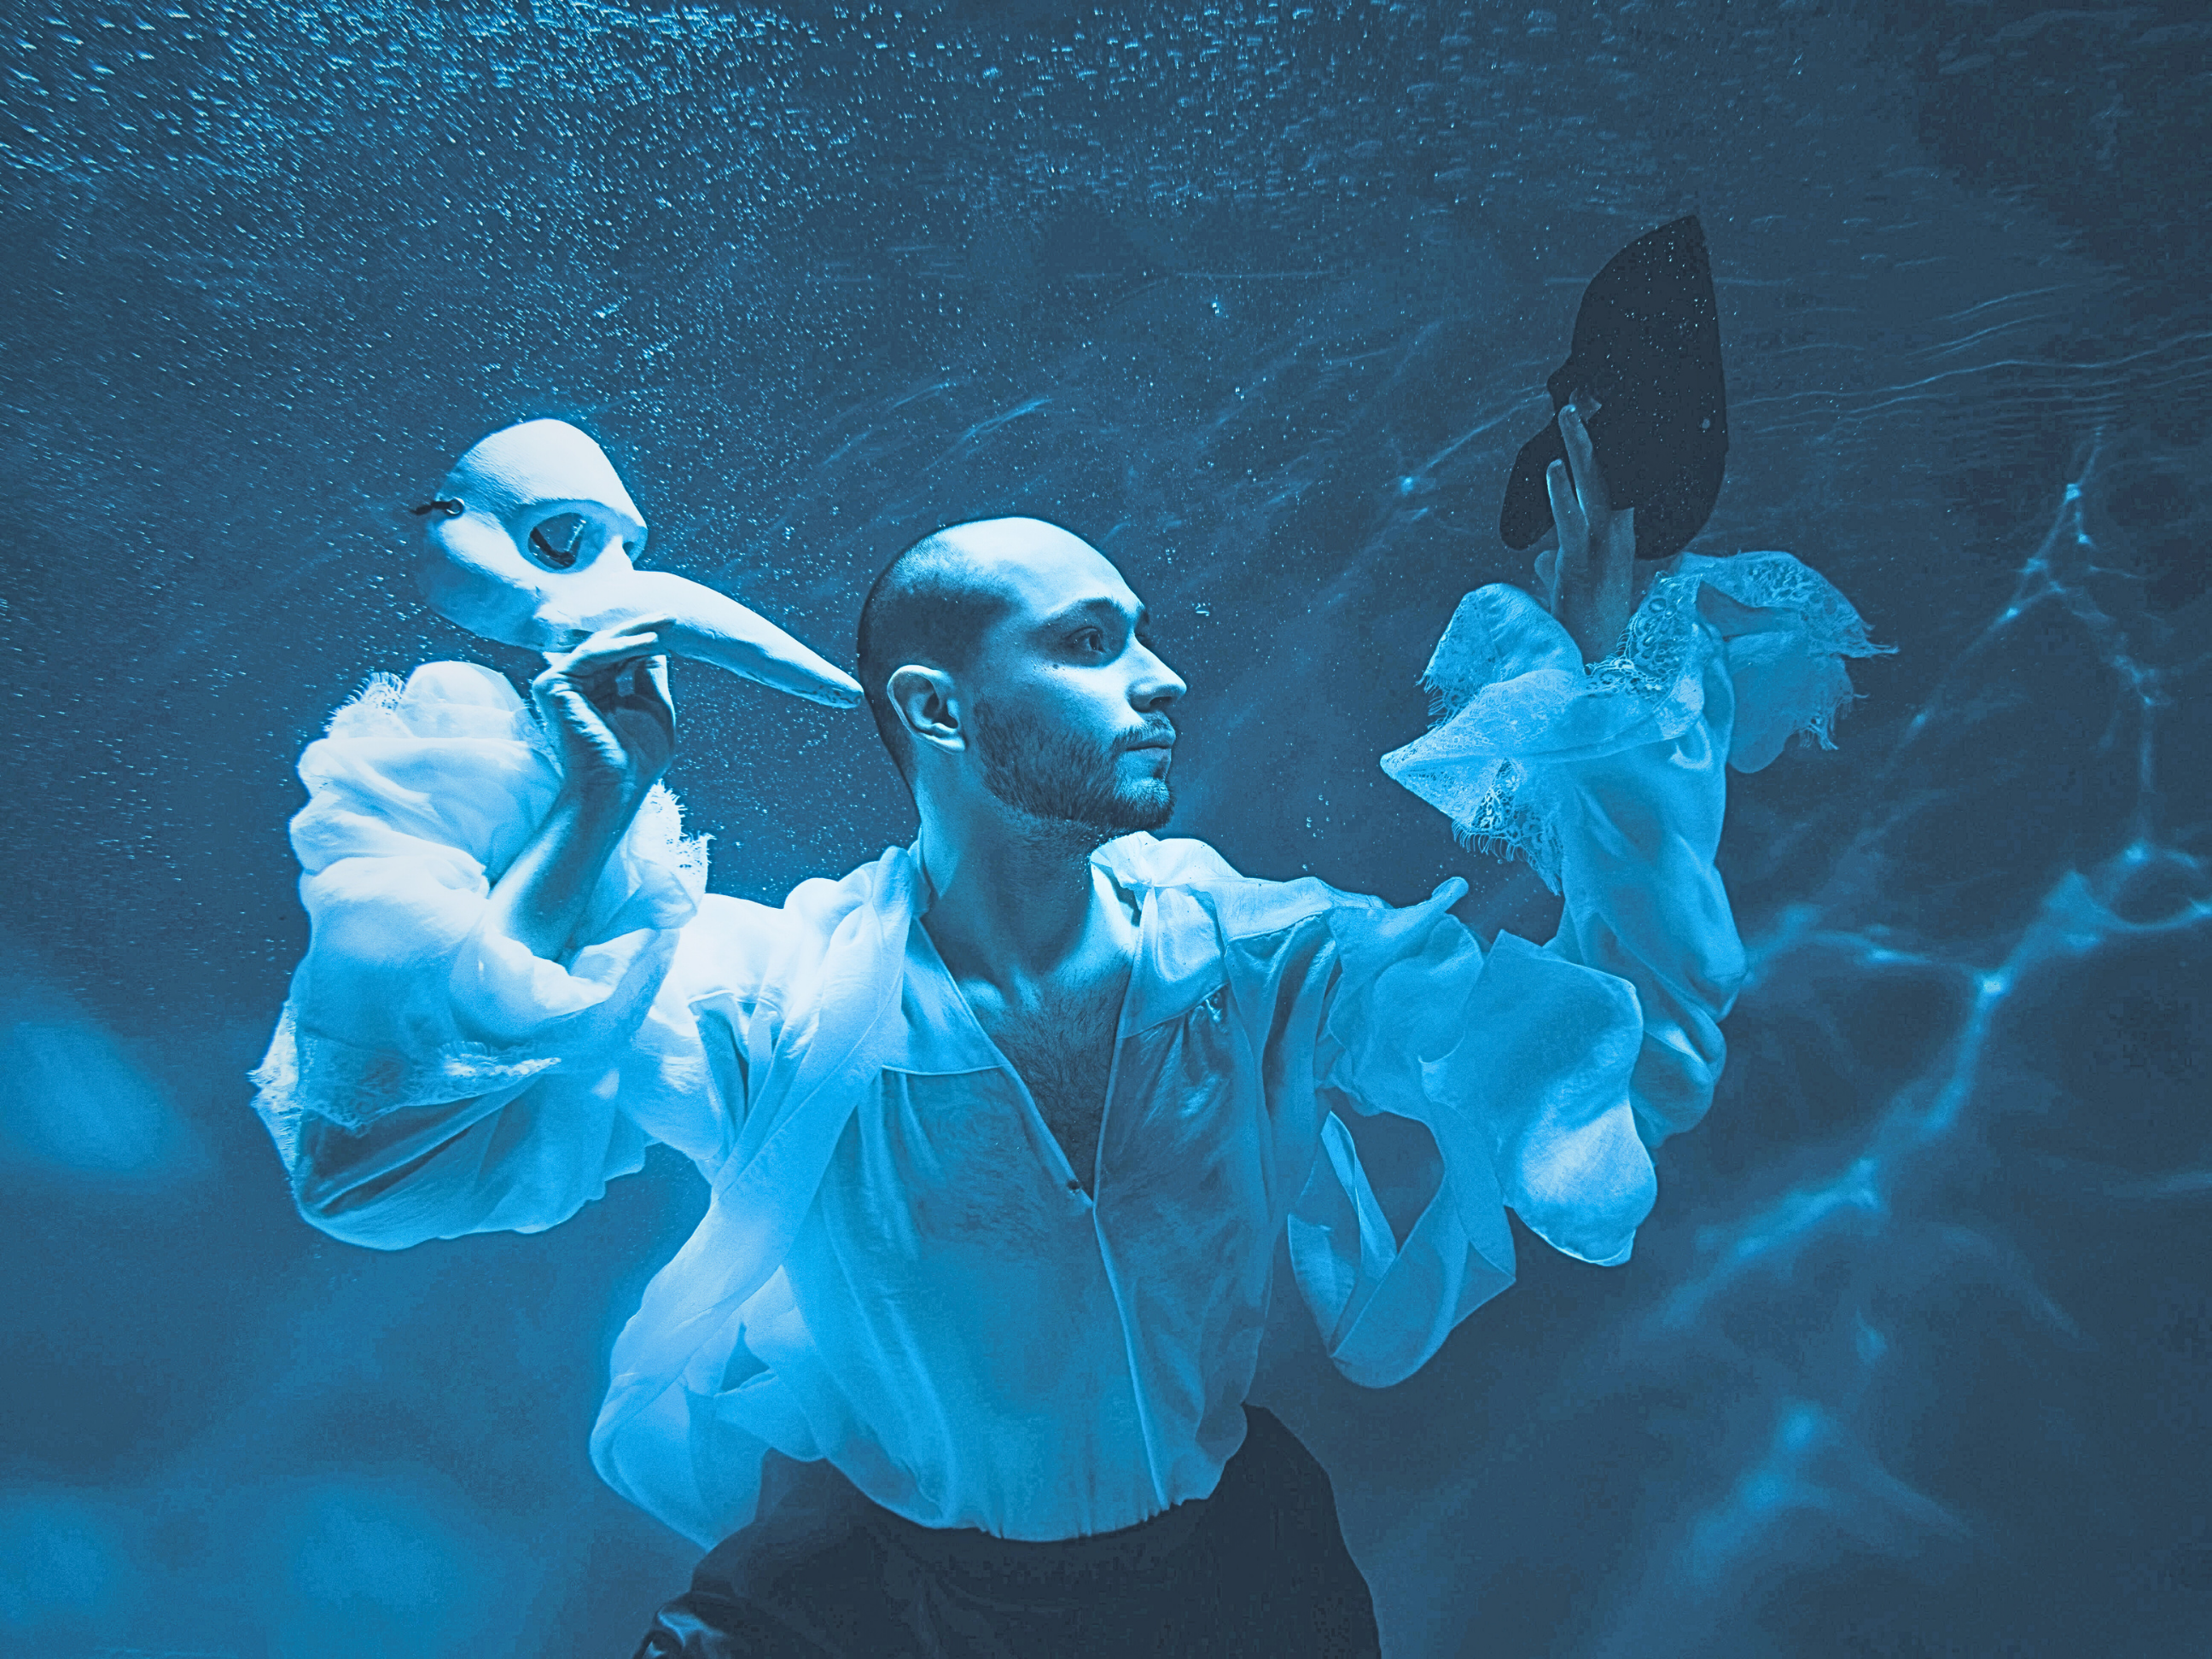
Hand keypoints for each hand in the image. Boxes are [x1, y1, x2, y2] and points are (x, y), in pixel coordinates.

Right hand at [530, 617, 676, 808]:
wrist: (616, 786)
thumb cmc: (636, 759)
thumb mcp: (653, 708)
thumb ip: (649, 676)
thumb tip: (657, 647)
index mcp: (596, 691)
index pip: (618, 656)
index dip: (644, 639)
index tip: (674, 624)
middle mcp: (574, 686)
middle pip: (607, 646)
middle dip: (640, 629)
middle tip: (671, 616)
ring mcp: (559, 685)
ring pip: (599, 647)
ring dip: (633, 635)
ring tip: (664, 629)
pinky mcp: (552, 685)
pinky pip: (590, 656)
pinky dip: (621, 648)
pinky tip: (650, 643)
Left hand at [1538, 401, 1636, 663]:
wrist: (1594, 665)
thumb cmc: (1585, 629)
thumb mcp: (1569, 590)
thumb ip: (1557, 567)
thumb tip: (1542, 557)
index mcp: (1615, 537)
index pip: (1611, 481)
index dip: (1603, 446)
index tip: (1595, 412)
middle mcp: (1615, 538)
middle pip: (1606, 473)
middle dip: (1594, 433)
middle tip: (1582, 395)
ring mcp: (1601, 550)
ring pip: (1594, 488)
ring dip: (1580, 448)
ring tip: (1568, 414)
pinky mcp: (1582, 566)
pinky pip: (1572, 522)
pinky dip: (1562, 494)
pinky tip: (1553, 467)